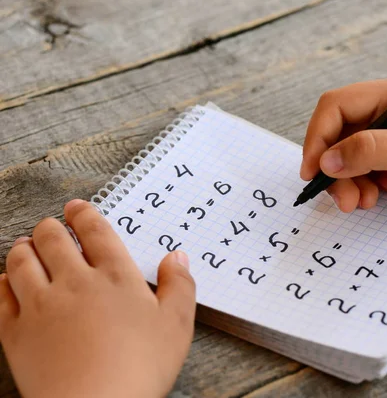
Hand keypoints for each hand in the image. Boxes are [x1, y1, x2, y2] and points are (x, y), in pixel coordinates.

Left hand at [0, 200, 195, 397]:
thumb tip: (177, 256)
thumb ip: (179, 285)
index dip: (83, 214)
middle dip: (51, 227)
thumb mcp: (177, 325)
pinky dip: (4, 280)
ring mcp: (41, 304)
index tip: (77, 208)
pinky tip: (10, 280)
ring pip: (22, 259)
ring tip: (29, 245)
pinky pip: (2, 294)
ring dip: (25, 246)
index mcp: (114, 276)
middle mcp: (74, 281)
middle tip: (53, 227)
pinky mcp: (16, 331)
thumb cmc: (141, 366)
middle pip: (52, 238)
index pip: (94, 231)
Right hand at [300, 76, 386, 213]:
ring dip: (349, 182)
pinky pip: (364, 172)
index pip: (336, 107)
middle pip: (338, 135)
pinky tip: (382, 196)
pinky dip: (363, 187)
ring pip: (348, 157)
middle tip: (344, 200)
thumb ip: (370, 151)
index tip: (313, 171)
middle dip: (335, 169)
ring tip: (364, 203)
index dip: (317, 138)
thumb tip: (326, 160)